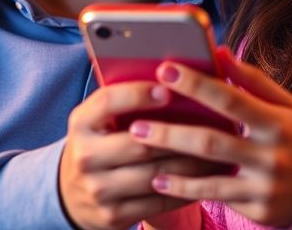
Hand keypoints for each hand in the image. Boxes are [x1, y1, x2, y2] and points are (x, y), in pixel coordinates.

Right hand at [60, 82, 224, 229]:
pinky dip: (186, 189)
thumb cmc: (99, 144)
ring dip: (192, 165)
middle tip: (214, 125)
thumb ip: (124, 101)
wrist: (71, 194)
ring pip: (155, 174)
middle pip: (140, 144)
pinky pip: (158, 202)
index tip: (168, 89)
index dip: (138, 94)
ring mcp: (98, 190)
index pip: (108, 102)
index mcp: (81, 124)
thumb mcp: (98, 120)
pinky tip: (206, 179)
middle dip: (180, 135)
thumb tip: (173, 77)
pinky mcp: (113, 215)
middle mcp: (84, 157)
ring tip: (220, 153)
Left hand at [127, 47, 291, 226]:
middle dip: (170, 132)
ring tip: (140, 151)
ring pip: (208, 174)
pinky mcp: (259, 209)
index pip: (231, 99)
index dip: (196, 84)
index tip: (165, 69)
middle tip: (135, 124)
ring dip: (170, 163)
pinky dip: (185, 189)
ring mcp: (265, 185)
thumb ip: (252, 81)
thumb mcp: (287, 106)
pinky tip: (160, 180)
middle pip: (211, 141)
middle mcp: (271, 155)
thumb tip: (219, 51)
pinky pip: (215, 197)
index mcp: (277, 122)